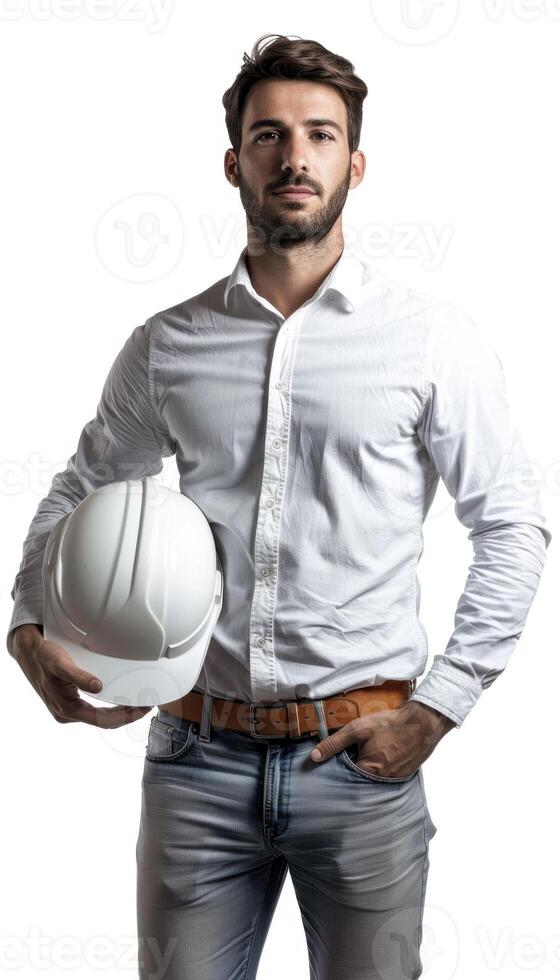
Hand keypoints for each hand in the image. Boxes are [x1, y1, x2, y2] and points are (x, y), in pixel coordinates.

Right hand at [11, 624, 151, 727]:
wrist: (28, 653)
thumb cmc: (44, 657)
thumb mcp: (61, 664)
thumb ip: (79, 676)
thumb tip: (98, 686)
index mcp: (67, 710)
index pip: (104, 721)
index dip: (126, 717)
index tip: (143, 709)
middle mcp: (68, 714)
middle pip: (104, 722)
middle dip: (127, 716)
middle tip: (147, 705)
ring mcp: (68, 710)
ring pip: (100, 718)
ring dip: (120, 713)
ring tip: (138, 703)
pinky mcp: (69, 703)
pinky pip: (94, 711)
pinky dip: (110, 707)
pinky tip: (120, 700)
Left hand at [309, 699, 454, 777]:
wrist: (422, 722)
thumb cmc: (390, 724)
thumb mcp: (357, 729)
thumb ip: (335, 743)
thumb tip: (314, 756)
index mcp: (368, 771)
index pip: (346, 777)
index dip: (340, 769)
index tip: (336, 763)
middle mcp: (382, 781)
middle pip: (360, 780)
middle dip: (354, 771)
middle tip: (353, 757)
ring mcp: (395, 780)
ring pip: (374, 779)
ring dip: (369, 771)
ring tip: (367, 756)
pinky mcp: (404, 776)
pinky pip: (387, 777)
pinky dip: (382, 769)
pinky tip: (382, 757)